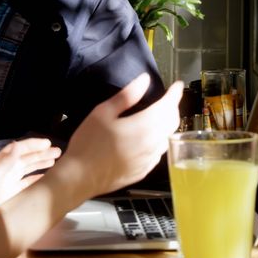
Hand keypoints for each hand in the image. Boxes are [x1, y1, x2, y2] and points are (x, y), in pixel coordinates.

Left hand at [0, 138, 61, 223]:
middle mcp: (4, 173)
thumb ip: (1, 164)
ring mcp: (8, 185)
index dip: (32, 145)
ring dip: (41, 164)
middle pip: (25, 158)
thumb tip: (17, 147)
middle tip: (58, 151)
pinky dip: (38, 180)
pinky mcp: (12, 197)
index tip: (47, 143)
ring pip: (28, 170)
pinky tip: (47, 179)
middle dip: (41, 153)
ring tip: (55, 160)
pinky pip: (27, 185)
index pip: (16, 150)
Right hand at [51, 73, 183, 197]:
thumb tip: (145, 79)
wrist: (80, 178)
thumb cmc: (88, 143)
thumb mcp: (102, 113)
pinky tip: (150, 138)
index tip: (177, 85)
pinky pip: (159, 152)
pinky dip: (160, 140)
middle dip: (173, 108)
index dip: (175, 94)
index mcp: (143, 127)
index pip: (168, 106)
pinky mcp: (144, 171)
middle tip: (168, 99)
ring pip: (168, 138)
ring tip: (160, 116)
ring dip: (168, 125)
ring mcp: (150, 160)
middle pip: (172, 122)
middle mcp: (152, 144)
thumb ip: (127, 95)